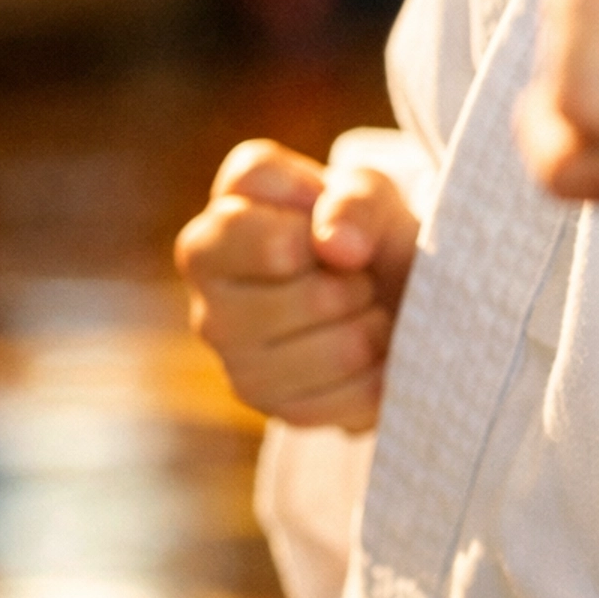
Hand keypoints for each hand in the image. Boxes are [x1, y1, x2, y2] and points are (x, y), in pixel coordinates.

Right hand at [174, 140, 419, 430]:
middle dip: (350, 275)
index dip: (306, 218)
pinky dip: (376, 373)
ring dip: (369, 325)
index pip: (238, 226)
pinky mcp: (266, 403)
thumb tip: (337, 248)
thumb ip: (354, 202)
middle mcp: (208, 294)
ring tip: (361, 309)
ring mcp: (231, 353)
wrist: (390, 294)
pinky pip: (343, 394)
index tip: (324, 214)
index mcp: (214, 230)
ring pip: (329, 347)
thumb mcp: (369, 193)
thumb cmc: (364, 232)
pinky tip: (367, 354)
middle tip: (353, 272)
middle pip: (299, 287)